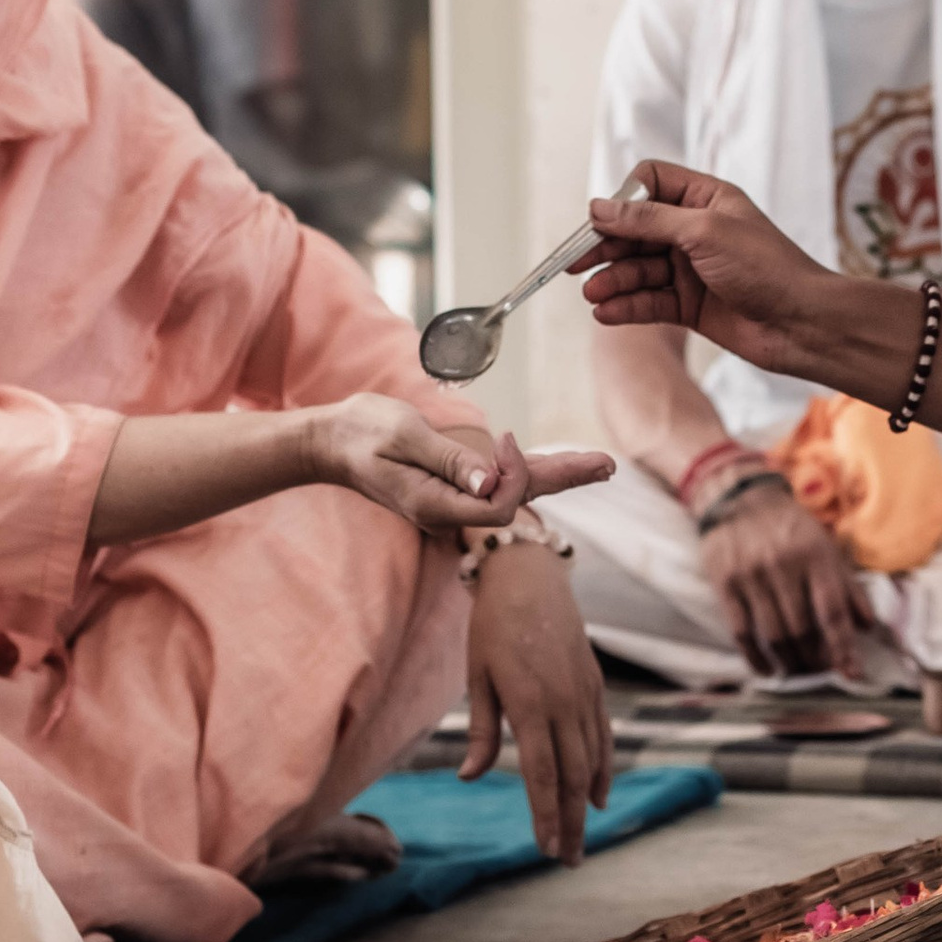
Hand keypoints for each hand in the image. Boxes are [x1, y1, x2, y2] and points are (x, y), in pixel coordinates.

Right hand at [310, 393, 611, 535]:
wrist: (332, 442)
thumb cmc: (362, 432)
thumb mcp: (402, 437)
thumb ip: (447, 460)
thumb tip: (491, 481)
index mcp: (436, 503)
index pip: (499, 501)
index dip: (514, 472)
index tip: (505, 437)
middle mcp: (450, 508)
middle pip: (520, 499)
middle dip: (565, 478)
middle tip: (610, 465)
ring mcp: (452, 499)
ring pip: (514, 490)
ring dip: (556, 474)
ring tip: (600, 465)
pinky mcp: (452, 484)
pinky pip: (499, 481)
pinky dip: (530, 471)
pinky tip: (559, 468)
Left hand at [462, 543, 611, 861]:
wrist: (530, 575)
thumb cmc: (493, 625)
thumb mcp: (478, 676)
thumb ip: (480, 730)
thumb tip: (470, 777)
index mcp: (531, 703)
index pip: (542, 774)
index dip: (546, 814)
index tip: (545, 848)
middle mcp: (565, 703)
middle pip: (573, 776)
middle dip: (571, 822)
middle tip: (567, 860)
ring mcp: (584, 694)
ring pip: (592, 760)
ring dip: (588, 803)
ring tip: (582, 838)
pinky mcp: (594, 684)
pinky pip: (602, 735)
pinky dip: (603, 768)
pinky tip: (598, 795)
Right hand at [583, 164, 843, 376]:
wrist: (803, 324)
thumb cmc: (766, 267)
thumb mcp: (703, 232)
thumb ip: (649, 220)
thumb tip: (599, 207)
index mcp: (705, 199)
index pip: (650, 183)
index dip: (624, 200)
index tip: (603, 220)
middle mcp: (695, 231)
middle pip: (635, 230)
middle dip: (606, 246)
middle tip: (574, 264)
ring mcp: (692, 269)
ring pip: (638, 269)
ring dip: (613, 280)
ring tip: (592, 294)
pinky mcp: (690, 306)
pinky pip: (649, 301)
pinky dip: (627, 306)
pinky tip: (606, 313)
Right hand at [696, 476, 867, 681]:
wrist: (739, 498)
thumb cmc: (790, 528)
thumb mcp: (826, 547)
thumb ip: (848, 586)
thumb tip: (868, 626)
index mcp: (815, 555)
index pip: (832, 611)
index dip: (844, 647)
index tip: (853, 674)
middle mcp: (783, 566)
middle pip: (803, 629)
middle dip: (816, 658)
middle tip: (822, 670)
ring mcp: (751, 576)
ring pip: (774, 635)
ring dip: (790, 662)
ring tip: (799, 671)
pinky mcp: (725, 584)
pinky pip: (741, 632)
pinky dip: (756, 658)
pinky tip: (767, 670)